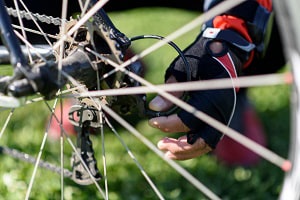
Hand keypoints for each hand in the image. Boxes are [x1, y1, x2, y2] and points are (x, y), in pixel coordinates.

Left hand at [148, 37, 241, 159]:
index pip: (189, 119)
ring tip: (165, 151)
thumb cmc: (201, 60)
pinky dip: (193, 148)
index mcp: (212, 98)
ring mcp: (222, 118)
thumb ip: (170, 91)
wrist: (223, 56)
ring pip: (205, 145)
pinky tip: (177, 149)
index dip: (168, 124)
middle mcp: (221, 112)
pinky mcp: (219, 121)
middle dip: (179, 147)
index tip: (152, 122)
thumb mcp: (182, 70)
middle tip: (160, 144)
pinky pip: (208, 141)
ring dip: (185, 151)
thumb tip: (153, 108)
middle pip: (201, 141)